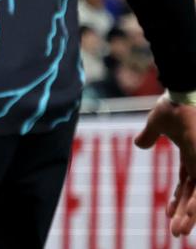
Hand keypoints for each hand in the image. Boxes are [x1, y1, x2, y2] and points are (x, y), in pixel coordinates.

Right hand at [136, 96, 195, 236]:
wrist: (184, 94)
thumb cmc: (173, 105)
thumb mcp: (157, 123)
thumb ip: (149, 135)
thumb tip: (139, 144)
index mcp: (191, 155)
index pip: (185, 184)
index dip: (177, 200)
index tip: (168, 214)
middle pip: (192, 196)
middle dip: (184, 215)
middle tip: (177, 233)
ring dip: (188, 217)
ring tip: (179, 232)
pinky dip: (194, 207)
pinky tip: (188, 219)